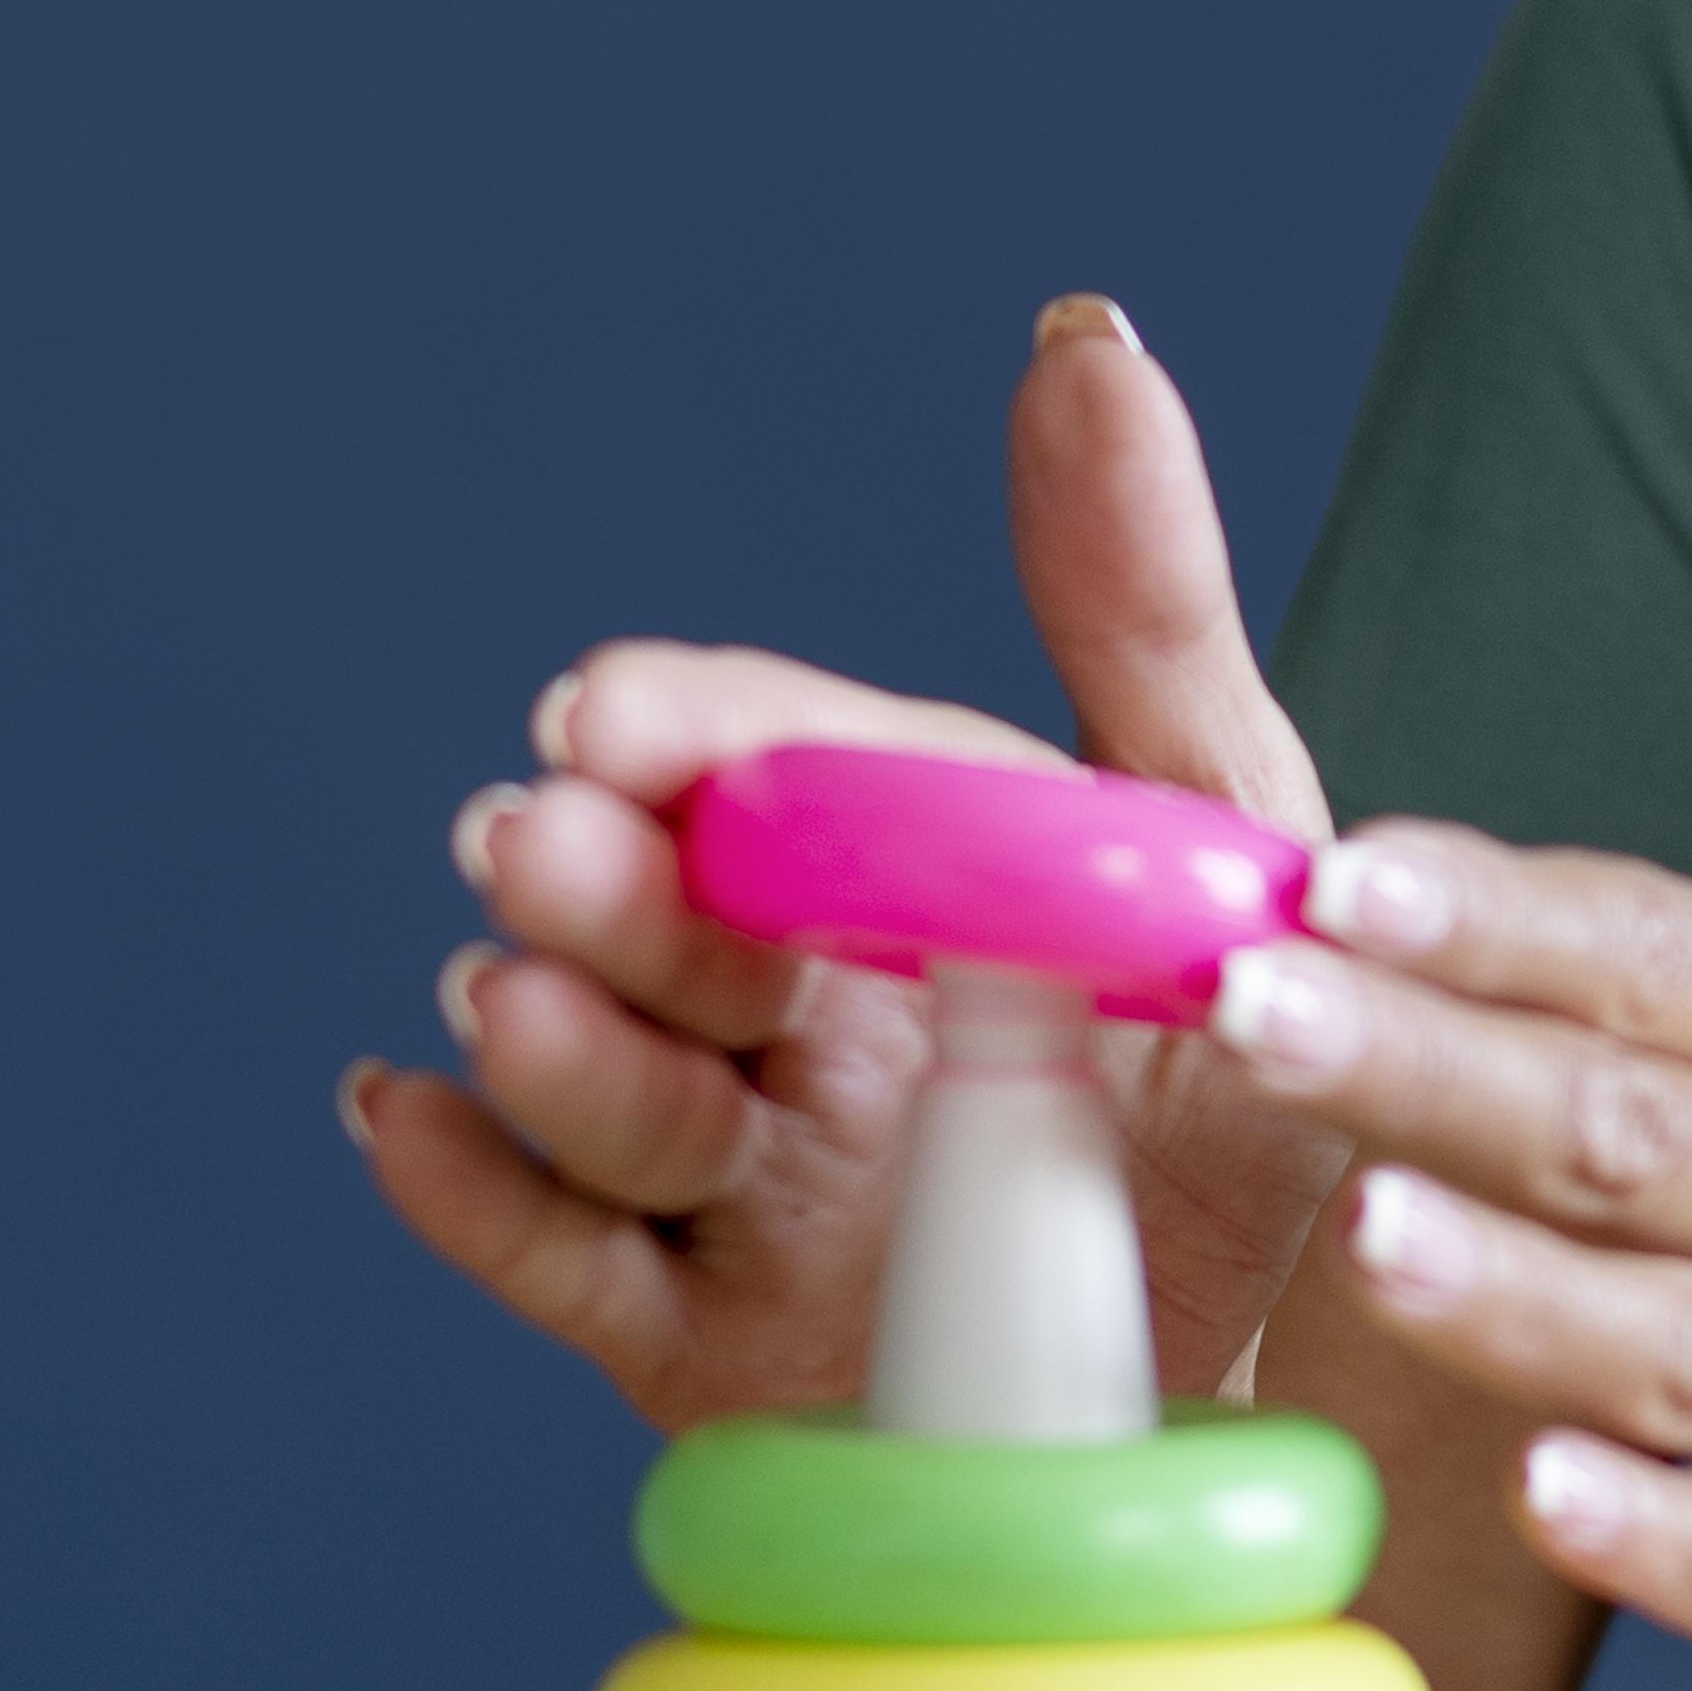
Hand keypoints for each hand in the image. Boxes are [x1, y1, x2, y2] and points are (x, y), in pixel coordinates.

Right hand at [340, 300, 1358, 1425]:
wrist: (1292, 1357)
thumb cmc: (1253, 1075)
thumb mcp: (1226, 832)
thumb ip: (1141, 602)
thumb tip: (1086, 333)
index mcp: (898, 870)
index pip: (776, 772)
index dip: (688, 731)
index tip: (609, 711)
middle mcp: (795, 1008)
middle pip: (674, 930)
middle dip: (600, 881)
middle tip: (536, 839)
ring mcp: (741, 1177)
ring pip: (614, 1099)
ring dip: (548, 1038)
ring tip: (504, 993)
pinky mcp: (706, 1346)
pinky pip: (574, 1270)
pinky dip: (471, 1197)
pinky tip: (399, 1116)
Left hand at [1196, 823, 1691, 1690]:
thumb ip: (1632, 1014)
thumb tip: (1349, 920)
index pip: (1667, 959)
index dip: (1499, 917)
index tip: (1339, 875)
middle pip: (1636, 1134)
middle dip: (1439, 1066)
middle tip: (1262, 1009)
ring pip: (1684, 1343)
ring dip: (1522, 1291)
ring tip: (1366, 1232)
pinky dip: (1649, 1527)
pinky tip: (1537, 1491)